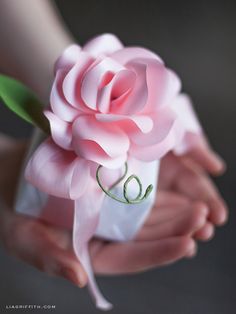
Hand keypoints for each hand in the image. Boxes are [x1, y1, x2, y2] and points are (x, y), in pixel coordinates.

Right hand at [0, 134, 226, 287]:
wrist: (8, 175)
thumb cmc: (10, 210)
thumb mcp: (22, 237)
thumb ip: (49, 259)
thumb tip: (80, 280)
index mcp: (89, 251)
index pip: (130, 257)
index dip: (159, 253)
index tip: (188, 244)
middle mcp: (104, 231)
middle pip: (146, 234)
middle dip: (177, 228)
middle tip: (204, 217)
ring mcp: (108, 207)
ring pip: (148, 213)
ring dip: (175, 209)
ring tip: (202, 205)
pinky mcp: (108, 185)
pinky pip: (137, 188)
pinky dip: (158, 188)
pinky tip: (179, 186)